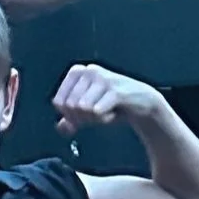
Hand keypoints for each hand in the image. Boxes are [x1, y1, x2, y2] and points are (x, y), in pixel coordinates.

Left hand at [50, 63, 164, 135]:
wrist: (141, 102)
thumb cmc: (111, 105)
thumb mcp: (86, 112)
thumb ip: (71, 120)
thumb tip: (61, 127)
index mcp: (77, 72)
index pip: (58, 102)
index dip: (69, 116)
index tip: (83, 115)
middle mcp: (88, 71)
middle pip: (70, 106)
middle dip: (82, 117)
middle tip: (97, 115)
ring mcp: (103, 78)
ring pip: (83, 108)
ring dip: (94, 118)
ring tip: (105, 113)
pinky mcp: (115, 90)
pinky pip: (97, 111)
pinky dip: (104, 119)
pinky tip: (113, 114)